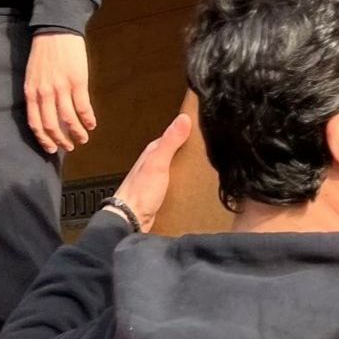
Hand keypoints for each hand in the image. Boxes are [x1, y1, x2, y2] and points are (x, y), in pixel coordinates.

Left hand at [25, 32, 95, 154]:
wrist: (56, 31)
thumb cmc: (44, 52)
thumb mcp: (33, 75)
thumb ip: (37, 93)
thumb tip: (47, 113)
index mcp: (31, 92)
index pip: (35, 123)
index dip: (44, 139)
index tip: (52, 149)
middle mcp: (44, 93)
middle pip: (52, 125)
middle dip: (61, 140)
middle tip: (69, 147)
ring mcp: (61, 88)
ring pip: (69, 119)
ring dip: (77, 133)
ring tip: (83, 139)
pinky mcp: (78, 82)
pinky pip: (83, 107)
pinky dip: (88, 119)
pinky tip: (92, 124)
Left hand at [111, 114, 193, 233]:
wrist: (130, 220)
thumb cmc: (140, 192)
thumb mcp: (158, 162)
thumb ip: (170, 141)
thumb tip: (183, 118)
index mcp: (153, 151)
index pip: (173, 134)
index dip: (187, 129)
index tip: (204, 125)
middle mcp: (154, 162)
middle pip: (176, 150)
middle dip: (190, 148)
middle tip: (209, 146)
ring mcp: (157, 177)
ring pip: (176, 165)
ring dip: (187, 164)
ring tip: (204, 163)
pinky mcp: (161, 192)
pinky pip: (176, 180)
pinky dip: (184, 178)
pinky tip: (192, 182)